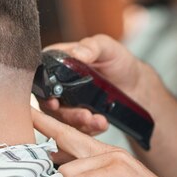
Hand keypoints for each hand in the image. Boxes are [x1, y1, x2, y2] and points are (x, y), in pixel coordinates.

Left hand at [32, 108, 176, 176]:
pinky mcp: (116, 170)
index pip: (71, 136)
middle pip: (66, 134)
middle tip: (25, 112)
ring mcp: (113, 159)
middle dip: (43, 123)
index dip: (49, 124)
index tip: (30, 113)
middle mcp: (108, 153)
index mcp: (106, 158)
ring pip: (67, 172)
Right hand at [38, 34, 156, 135]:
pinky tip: (101, 124)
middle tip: (83, 115)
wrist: (135, 83)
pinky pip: (76, 128)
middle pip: (49, 104)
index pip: (41, 78)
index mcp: (57, 62)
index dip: (44, 93)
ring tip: (96, 120)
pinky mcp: (77, 117)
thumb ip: (92, 47)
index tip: (54, 103)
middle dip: (66, 113)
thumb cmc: (118, 61)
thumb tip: (77, 53)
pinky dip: (89, 129)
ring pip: (62, 119)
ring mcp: (66, 102)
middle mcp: (57, 84)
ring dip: (78, 123)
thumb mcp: (106, 47)